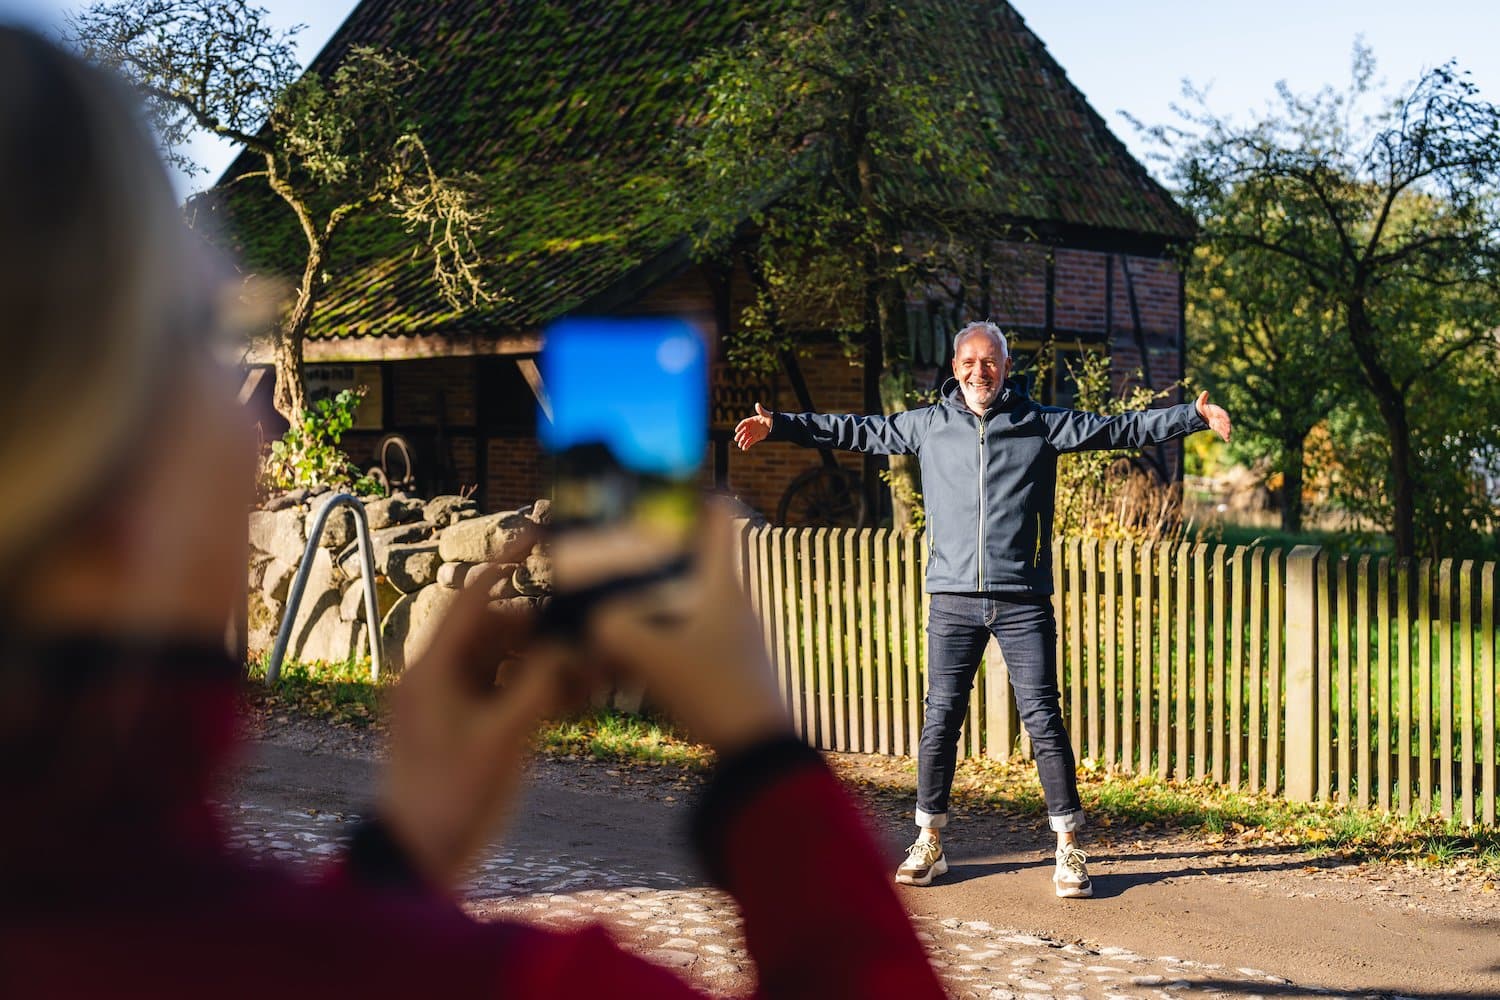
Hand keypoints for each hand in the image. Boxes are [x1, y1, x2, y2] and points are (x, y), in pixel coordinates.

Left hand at [378, 565, 564, 889]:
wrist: (420, 861)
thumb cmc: (451, 799)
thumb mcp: (504, 739)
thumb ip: (539, 686)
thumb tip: (567, 649)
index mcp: (433, 670)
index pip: (473, 598)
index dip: (507, 562)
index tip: (541, 533)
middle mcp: (441, 678)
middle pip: (499, 629)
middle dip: (546, 627)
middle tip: (592, 625)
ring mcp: (454, 704)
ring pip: (508, 663)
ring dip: (549, 663)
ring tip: (595, 669)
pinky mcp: (469, 729)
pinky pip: (509, 694)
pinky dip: (541, 691)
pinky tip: (581, 699)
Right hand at [588, 512, 789, 754]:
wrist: (757, 749)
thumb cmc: (712, 691)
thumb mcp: (650, 657)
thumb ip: (612, 631)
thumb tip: (590, 621)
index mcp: (722, 583)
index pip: (720, 517)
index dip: (693, 496)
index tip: (656, 497)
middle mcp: (732, 600)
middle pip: (692, 560)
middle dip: (650, 563)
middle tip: (611, 567)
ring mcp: (734, 633)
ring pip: (686, 602)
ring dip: (650, 607)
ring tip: (610, 623)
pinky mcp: (730, 663)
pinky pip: (689, 636)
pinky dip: (660, 640)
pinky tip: (629, 667)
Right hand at [733, 402, 773, 450]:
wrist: (774, 424)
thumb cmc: (769, 417)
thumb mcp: (766, 414)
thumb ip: (761, 410)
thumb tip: (757, 404)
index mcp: (752, 420)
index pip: (744, 423)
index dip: (740, 426)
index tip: (736, 430)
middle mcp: (751, 426)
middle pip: (743, 431)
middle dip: (740, 435)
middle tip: (736, 439)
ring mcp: (753, 432)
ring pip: (746, 437)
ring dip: (742, 441)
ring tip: (740, 446)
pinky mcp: (756, 437)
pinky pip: (750, 441)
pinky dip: (747, 445)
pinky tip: (744, 448)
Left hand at [1195, 390, 1231, 441]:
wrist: (1198, 413)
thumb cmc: (1200, 407)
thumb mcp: (1199, 403)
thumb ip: (1202, 398)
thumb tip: (1205, 392)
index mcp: (1216, 410)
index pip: (1223, 413)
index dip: (1225, 417)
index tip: (1228, 421)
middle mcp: (1219, 416)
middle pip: (1225, 421)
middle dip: (1227, 426)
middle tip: (1228, 431)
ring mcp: (1218, 421)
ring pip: (1223, 427)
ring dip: (1226, 432)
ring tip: (1228, 437)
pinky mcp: (1216, 426)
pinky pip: (1221, 431)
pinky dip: (1224, 435)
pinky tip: (1227, 440)